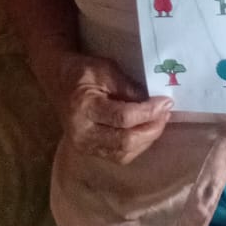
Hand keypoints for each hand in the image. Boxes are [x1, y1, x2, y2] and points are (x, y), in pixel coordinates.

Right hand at [49, 52, 172, 165]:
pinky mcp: (90, 151)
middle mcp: (82, 132)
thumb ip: (129, 87)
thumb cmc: (83, 73)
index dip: (148, 112)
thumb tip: (155, 103)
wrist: (59, 82)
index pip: (122, 117)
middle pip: (125, 141)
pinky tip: (146, 131)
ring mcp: (84, 146)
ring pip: (124, 153)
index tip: (166, 102)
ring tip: (159, 121)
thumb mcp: (106, 70)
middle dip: (151, 129)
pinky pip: (120, 156)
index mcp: (84, 107)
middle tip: (166, 113)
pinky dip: (137, 145)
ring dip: (147, 139)